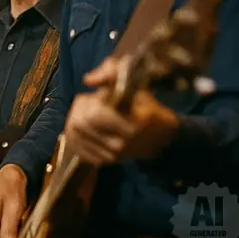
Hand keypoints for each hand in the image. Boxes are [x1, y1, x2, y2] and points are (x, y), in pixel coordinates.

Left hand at [63, 57, 180, 165]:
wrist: (162, 138)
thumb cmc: (149, 107)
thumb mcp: (137, 86)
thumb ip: (113, 75)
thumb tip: (88, 80)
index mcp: (133, 123)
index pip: (95, 115)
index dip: (91, 100)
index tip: (98, 95)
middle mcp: (122, 143)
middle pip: (80, 124)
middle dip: (80, 107)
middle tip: (89, 100)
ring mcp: (113, 155)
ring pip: (76, 134)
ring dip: (77, 118)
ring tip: (89, 111)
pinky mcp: (106, 161)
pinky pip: (77, 146)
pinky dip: (76, 134)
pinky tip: (86, 126)